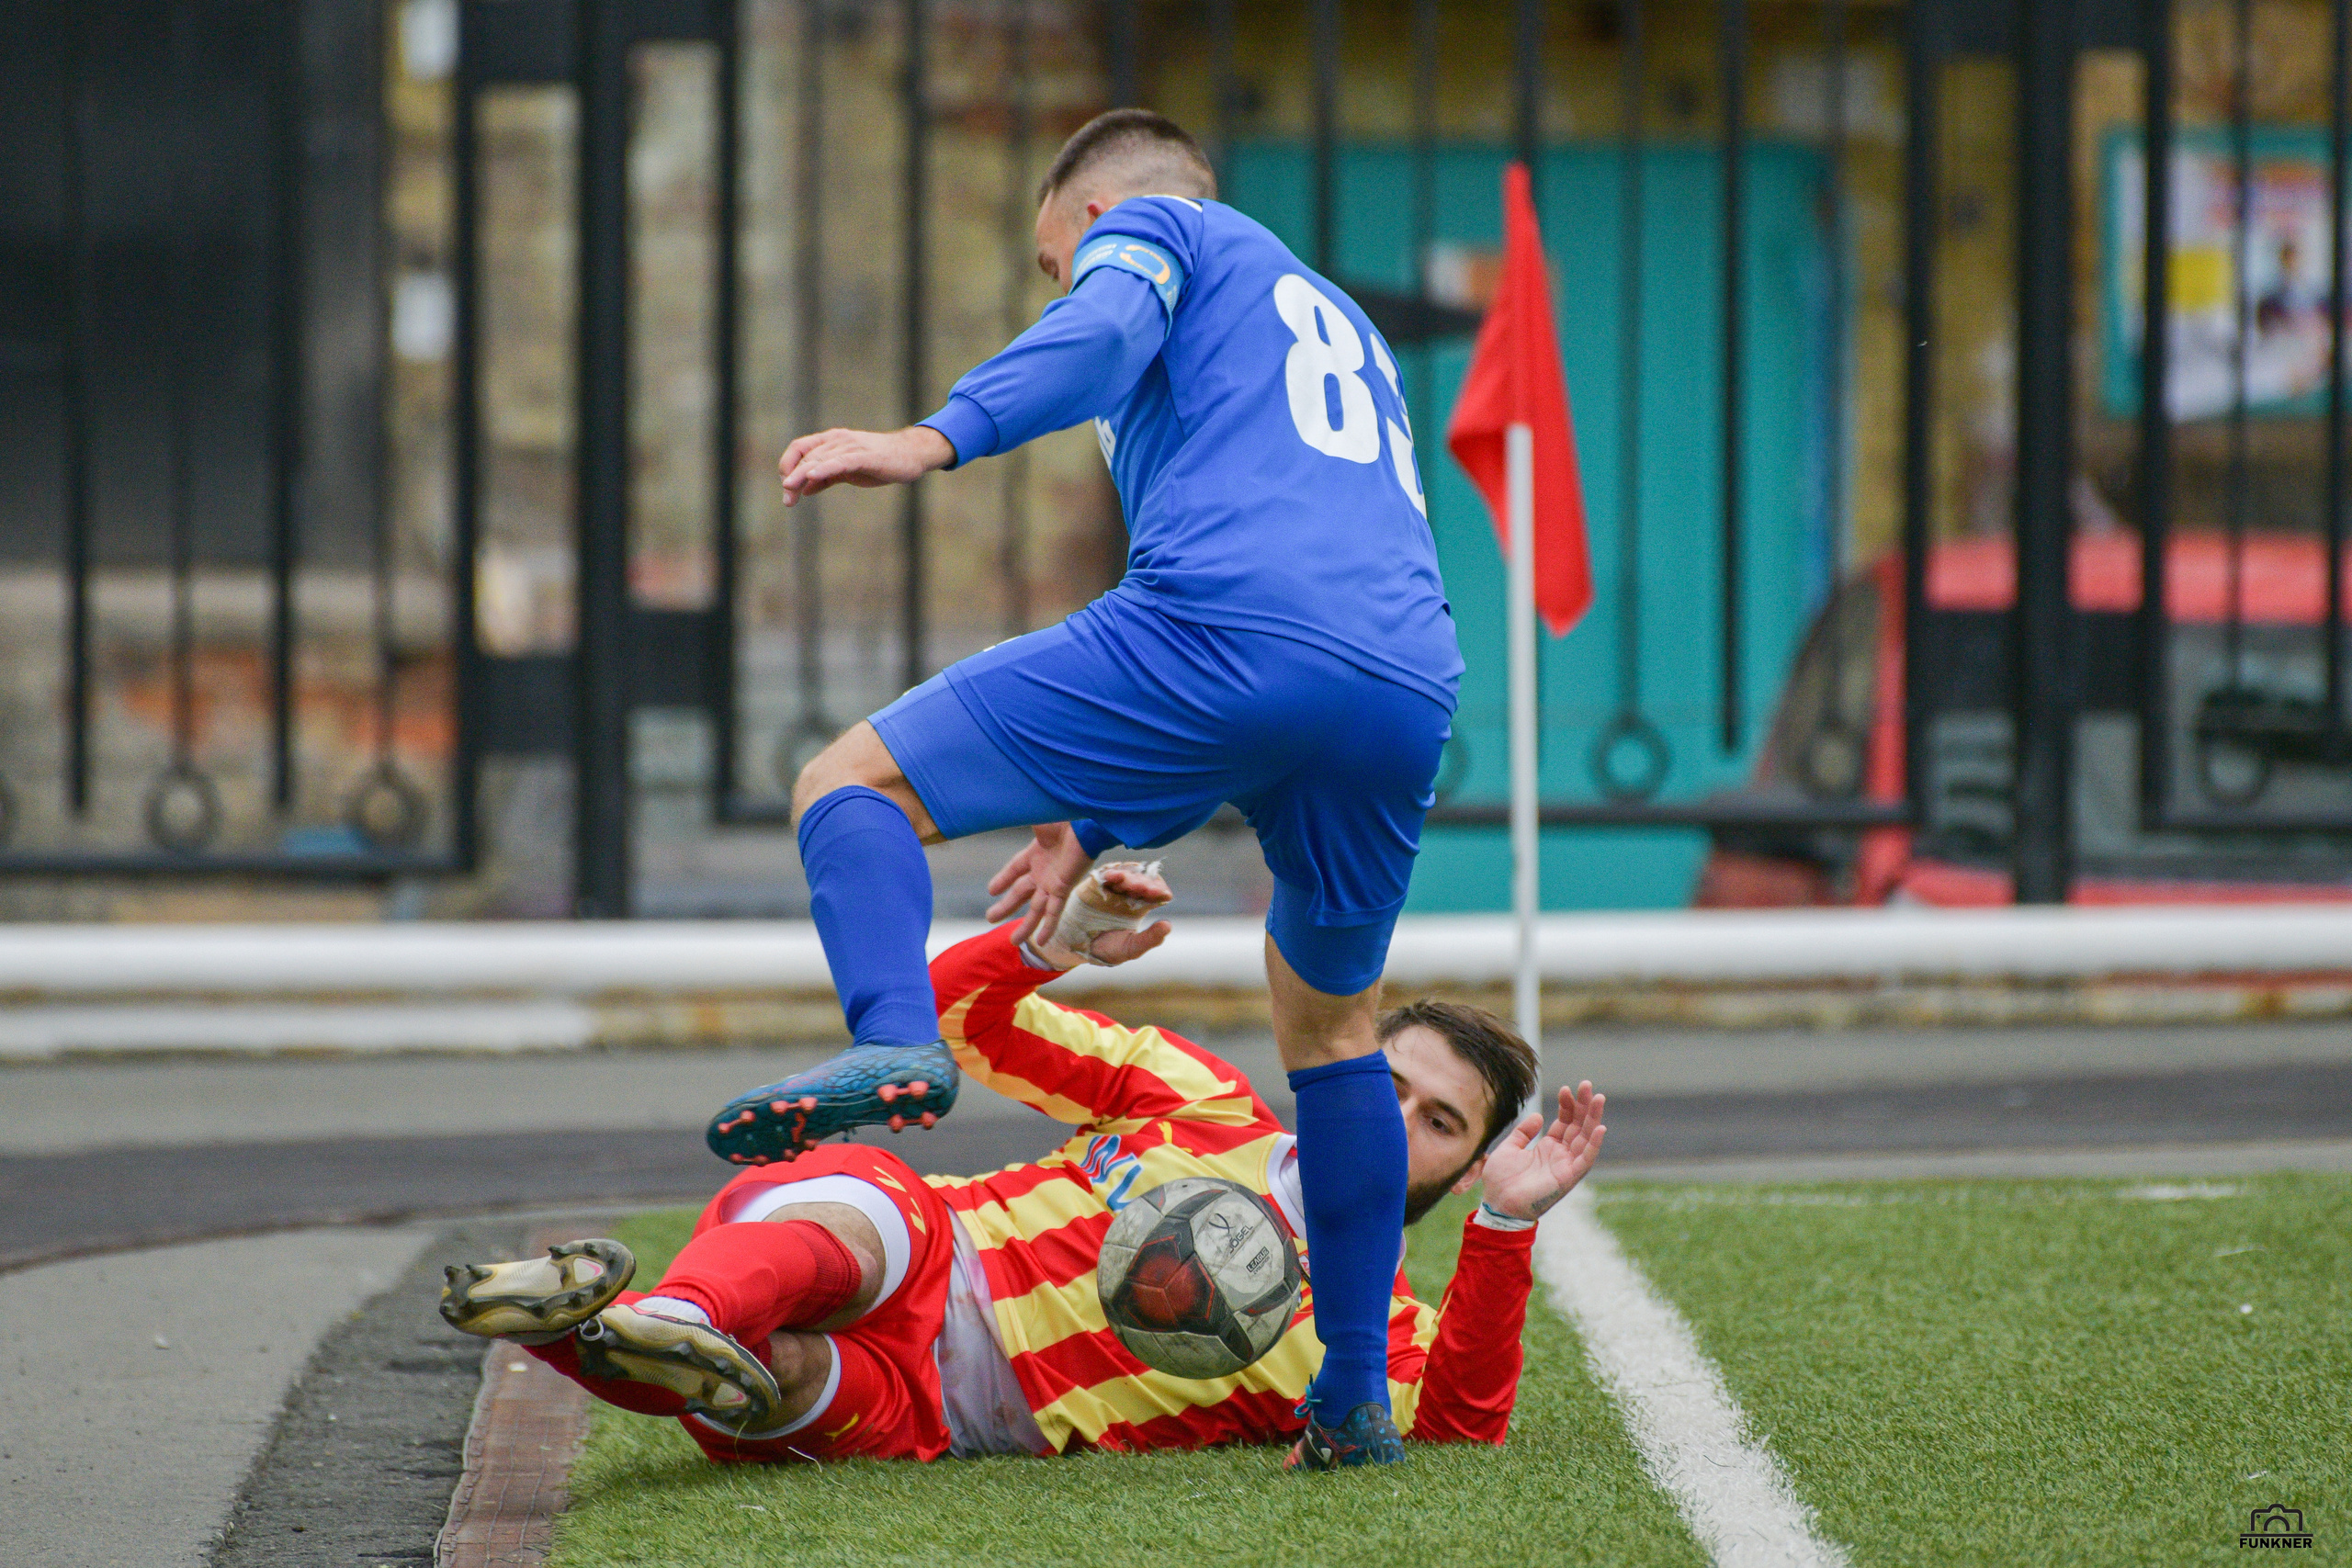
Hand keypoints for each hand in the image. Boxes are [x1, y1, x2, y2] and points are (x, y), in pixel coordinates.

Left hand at [778, 426, 953, 505]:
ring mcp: (851, 446)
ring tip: (789, 492)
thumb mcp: (848, 472)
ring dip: (801, 476)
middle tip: (787, 501)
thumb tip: (805, 489)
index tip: (787, 488)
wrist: (910, 455)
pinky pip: (840, 461)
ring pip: (819, 459)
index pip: (799, 448)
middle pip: (806, 457)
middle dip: (792, 479)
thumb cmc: (879, 463)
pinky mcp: (864, 456)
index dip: (787, 465)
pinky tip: (811, 476)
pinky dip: (824, 468)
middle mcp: (837, 440)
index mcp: (831, 441)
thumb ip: (827, 477)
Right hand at [984, 823, 1098, 949]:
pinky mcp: (1063, 888)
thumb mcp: (1035, 820)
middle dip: (1006, 906)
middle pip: (1020, 893)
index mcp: (1036, 852)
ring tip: (1014, 942)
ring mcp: (1053, 882)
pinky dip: (1048, 926)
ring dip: (1025, 925)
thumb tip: (1000, 809)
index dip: (1003, 879)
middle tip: (990, 918)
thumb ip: (1019, 820)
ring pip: (1035, 909)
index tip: (991, 890)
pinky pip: (1053, 911)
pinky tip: (1042, 941)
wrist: (1085, 822)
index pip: (1015, 869)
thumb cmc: (1065, 816)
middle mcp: (1044, 870)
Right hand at [1032, 861, 1172, 967]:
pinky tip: (1113, 876)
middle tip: (1144, 888)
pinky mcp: (1096, 885)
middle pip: (1143, 880)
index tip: (1160, 893)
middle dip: (1145, 882)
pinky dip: (1110, 872)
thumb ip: (1150, 938)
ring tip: (1130, 884)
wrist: (1081, 949)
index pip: (1157, 891)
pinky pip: (1105, 874)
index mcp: (1142, 905)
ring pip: (1126, 874)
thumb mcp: (1131, 948)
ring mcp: (1113, 888)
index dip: (1159, 890)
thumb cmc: (1109, 949)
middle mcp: (1130, 893)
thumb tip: (1168, 925)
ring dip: (1130, 876)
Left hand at [1477, 1081, 1605, 1222]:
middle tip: (1587, 1085)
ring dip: (1593, 1118)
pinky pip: (1585, 1159)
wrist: (1498, 1204)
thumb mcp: (1509, 1149)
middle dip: (1583, 1105)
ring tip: (1598, 1098)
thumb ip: (1523, 1132)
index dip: (1567, 1105)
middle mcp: (1560, 1155)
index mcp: (1547, 1147)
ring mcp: (1565, 1165)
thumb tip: (1538, 1116)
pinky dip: (1594, 1144)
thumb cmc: (1501, 1181)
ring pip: (1585, 1138)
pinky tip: (1600, 1127)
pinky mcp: (1568, 1177)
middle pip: (1577, 1126)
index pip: (1564, 1122)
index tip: (1566, 1089)